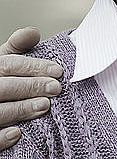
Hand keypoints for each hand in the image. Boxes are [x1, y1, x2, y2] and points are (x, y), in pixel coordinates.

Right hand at [0, 27, 62, 150]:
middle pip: (5, 87)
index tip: (58, 71)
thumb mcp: (4, 58)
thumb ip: (18, 46)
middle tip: (56, 88)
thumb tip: (33, 32)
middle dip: (32, 87)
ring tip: (45, 106)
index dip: (34, 67)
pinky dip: (1, 137)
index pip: (11, 64)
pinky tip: (17, 133)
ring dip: (22, 109)